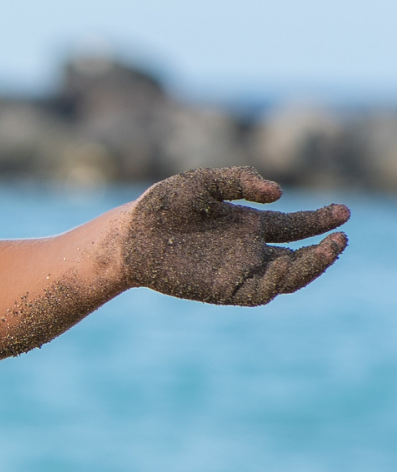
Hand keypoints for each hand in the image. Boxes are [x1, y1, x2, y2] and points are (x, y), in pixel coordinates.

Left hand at [122, 167, 348, 304]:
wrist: (128, 237)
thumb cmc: (161, 207)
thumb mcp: (201, 183)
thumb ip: (238, 180)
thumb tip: (277, 193)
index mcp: (246, 223)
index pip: (293, 225)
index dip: (319, 220)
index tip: (342, 213)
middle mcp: (248, 249)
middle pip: (298, 252)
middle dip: (324, 247)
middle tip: (343, 235)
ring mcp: (239, 270)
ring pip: (287, 275)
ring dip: (311, 265)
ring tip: (330, 248)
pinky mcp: (225, 289)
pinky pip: (262, 290)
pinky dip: (281, 280)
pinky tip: (291, 263)